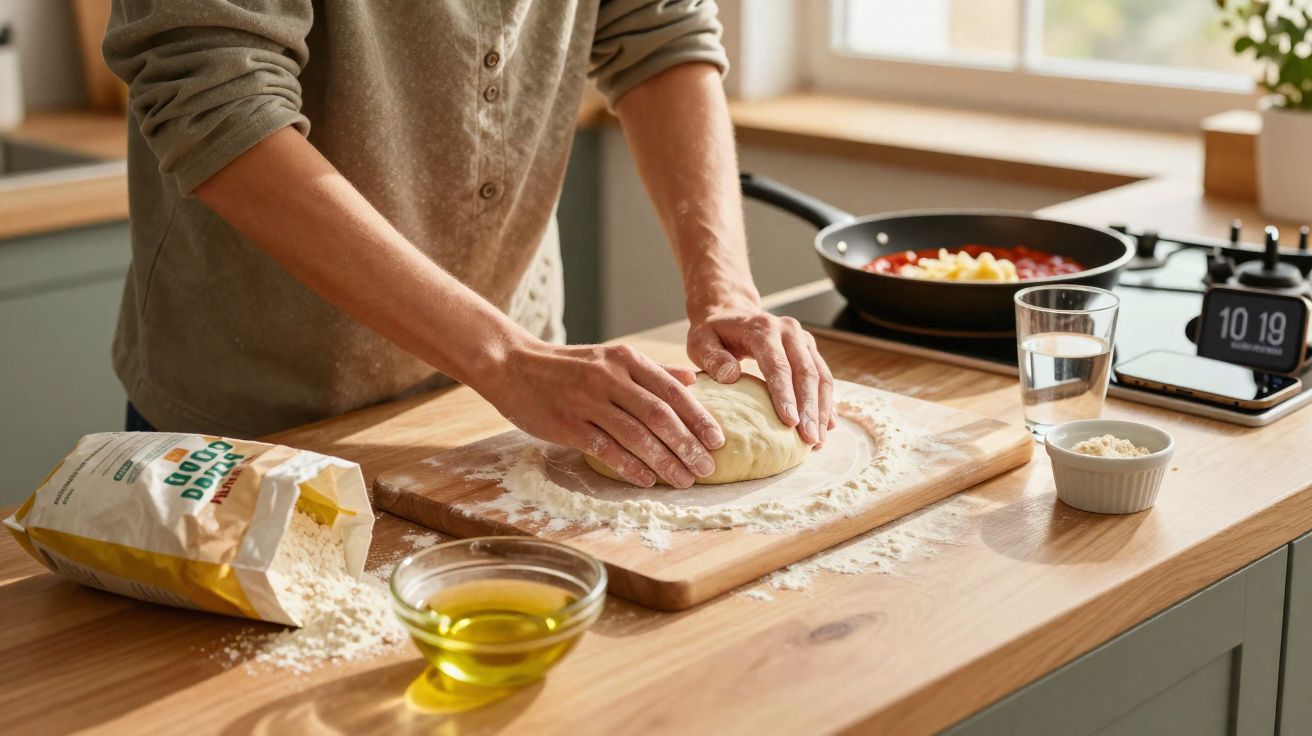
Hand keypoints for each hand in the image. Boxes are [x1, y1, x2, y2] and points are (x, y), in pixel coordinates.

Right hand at [481, 340, 725, 487]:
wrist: (513, 365)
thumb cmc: (568, 366)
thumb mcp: (611, 358)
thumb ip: (652, 371)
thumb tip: (691, 380)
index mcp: (626, 360)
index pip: (672, 391)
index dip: (698, 418)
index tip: (718, 441)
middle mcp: (609, 378)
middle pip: (659, 416)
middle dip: (687, 445)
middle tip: (707, 469)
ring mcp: (587, 401)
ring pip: (635, 436)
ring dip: (664, 462)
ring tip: (684, 481)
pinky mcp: (567, 424)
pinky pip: (606, 449)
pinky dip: (630, 467)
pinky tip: (647, 480)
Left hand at [686, 305, 835, 446]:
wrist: (730, 312)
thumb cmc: (713, 333)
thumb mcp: (701, 342)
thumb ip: (712, 358)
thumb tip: (730, 376)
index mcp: (763, 328)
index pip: (778, 365)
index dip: (785, 394)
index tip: (790, 422)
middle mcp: (789, 331)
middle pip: (806, 372)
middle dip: (810, 409)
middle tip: (809, 440)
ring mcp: (803, 339)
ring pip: (820, 376)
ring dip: (822, 410)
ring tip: (818, 440)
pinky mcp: (810, 349)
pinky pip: (823, 376)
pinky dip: (826, 402)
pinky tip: (826, 426)